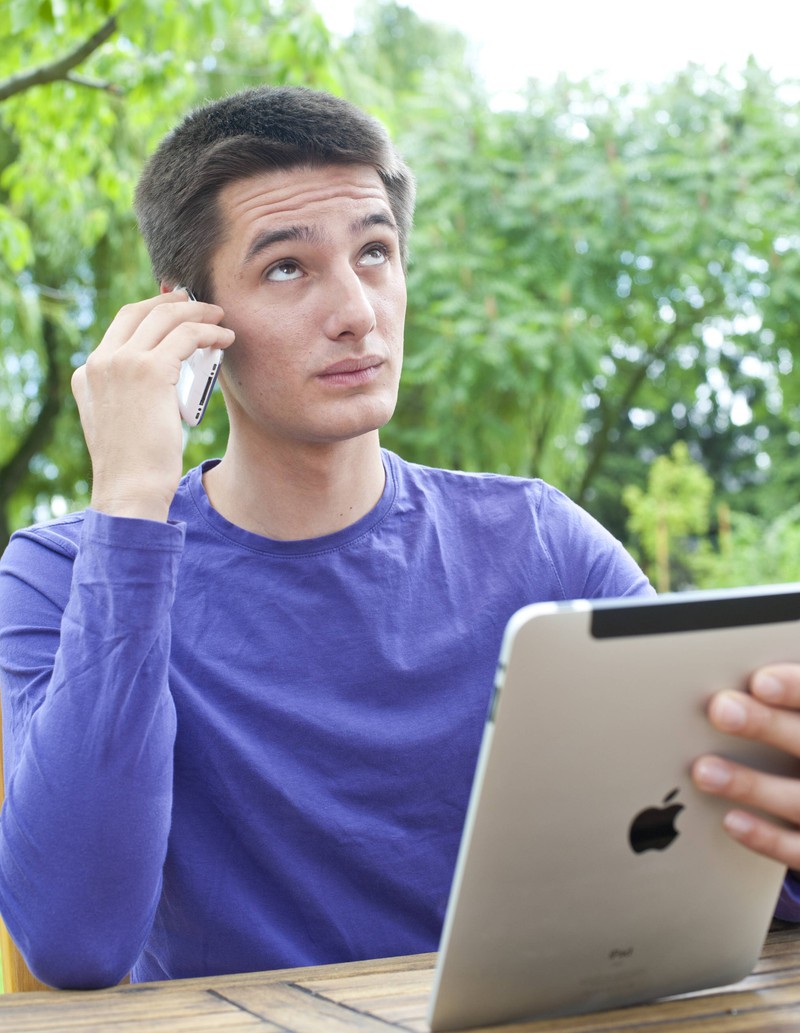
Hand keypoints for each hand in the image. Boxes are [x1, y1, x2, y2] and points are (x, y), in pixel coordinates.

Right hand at [72, 291, 234, 521]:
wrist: (129, 489)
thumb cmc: (135, 466)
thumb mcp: (123, 423)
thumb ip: (131, 395)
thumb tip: (166, 379)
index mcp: (88, 373)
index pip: (122, 324)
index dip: (153, 310)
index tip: (179, 311)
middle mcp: (100, 362)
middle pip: (141, 311)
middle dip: (175, 302)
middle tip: (202, 306)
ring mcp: (122, 363)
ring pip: (166, 318)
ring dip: (198, 313)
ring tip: (220, 318)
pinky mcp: (149, 371)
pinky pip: (186, 337)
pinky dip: (210, 332)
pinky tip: (226, 338)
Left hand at [692, 664, 799, 868]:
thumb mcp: (797, 725)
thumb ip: (784, 709)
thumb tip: (734, 687)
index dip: (795, 689)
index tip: (760, 682)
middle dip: (767, 726)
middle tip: (721, 710)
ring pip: (798, 800)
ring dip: (750, 784)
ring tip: (704, 770)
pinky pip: (798, 848)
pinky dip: (765, 836)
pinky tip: (730, 820)